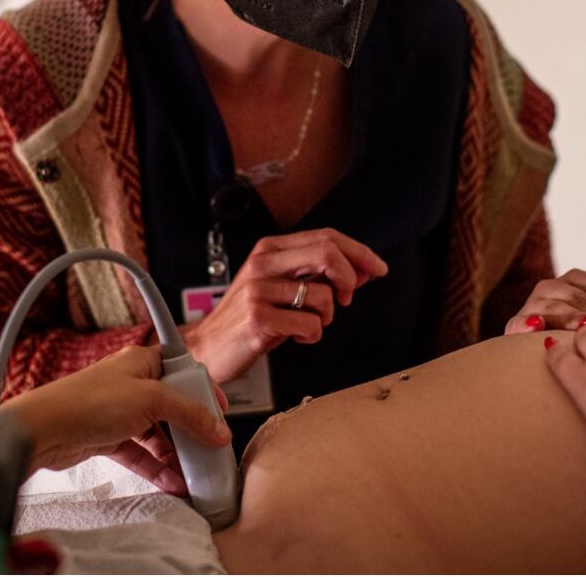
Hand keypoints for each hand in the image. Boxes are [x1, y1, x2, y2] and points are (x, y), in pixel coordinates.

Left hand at [6, 345, 231, 493]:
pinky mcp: (108, 438)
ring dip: (176, 454)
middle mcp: (132, 384)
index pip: (185, 373)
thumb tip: (218, 429)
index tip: (222, 414)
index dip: (205, 393)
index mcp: (143, 362)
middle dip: (192, 430)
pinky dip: (156, 467)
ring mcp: (120, 412)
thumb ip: (190, 414)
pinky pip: (140, 453)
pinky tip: (172, 482)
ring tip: (194, 473)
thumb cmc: (86, 402)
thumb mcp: (151, 400)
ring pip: (158, 434)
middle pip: (174, 407)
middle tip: (210, 448)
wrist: (41, 431)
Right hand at [182, 228, 388, 379]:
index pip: (326, 237)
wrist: (206, 348)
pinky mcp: (257, 318)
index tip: (378, 268)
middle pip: (328, 253)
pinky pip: (309, 324)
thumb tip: (363, 270)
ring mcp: (258, 290)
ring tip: (309, 324)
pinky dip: (313, 334)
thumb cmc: (250, 319)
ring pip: (322, 294)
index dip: (359, 252)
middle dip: (351, 277)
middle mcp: (263, 264)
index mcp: (270, 250)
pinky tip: (297, 337)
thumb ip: (318, 276)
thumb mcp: (284, 290)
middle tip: (348, 298)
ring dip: (328, 316)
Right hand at [504, 268, 585, 333]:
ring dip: (572, 317)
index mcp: (571, 281)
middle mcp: (550, 287)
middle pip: (577, 296)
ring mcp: (532, 305)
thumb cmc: (573, 332)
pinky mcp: (515, 324)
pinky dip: (528, 324)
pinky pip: (520, 323)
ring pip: (554, 308)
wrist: (532, 352)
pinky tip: (537, 328)